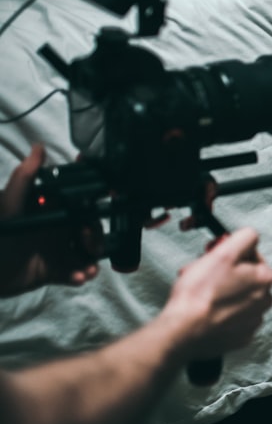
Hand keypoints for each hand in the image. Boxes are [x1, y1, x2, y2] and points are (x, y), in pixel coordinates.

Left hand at [0, 144, 99, 296]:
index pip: (79, 202)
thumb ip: (25, 177)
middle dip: (94, 236)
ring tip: (86, 269)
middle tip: (88, 243)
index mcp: (49, 209)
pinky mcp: (54, 271)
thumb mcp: (10, 205)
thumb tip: (39, 146)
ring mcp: (56, 249)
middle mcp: (56, 228)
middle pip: (89, 228)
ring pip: (86, 252)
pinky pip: (75, 272)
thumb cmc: (0, 234)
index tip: (108, 204)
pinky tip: (77, 277)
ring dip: (91, 259)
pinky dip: (80, 275)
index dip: (95, 202)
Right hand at [159, 227, 271, 360]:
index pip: (251, 255)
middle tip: (200, 273)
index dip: (230, 253)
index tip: (213, 255)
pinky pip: (232, 317)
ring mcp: (252, 321)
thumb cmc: (200, 292)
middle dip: (222, 272)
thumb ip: (245, 238)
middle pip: (243, 276)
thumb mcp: (224, 253)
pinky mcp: (240, 337)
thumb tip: (251, 237)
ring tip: (198, 293)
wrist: (183, 332)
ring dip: (220, 291)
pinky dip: (220, 312)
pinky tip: (205, 311)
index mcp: (265, 279)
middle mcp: (264, 301)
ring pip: (236, 296)